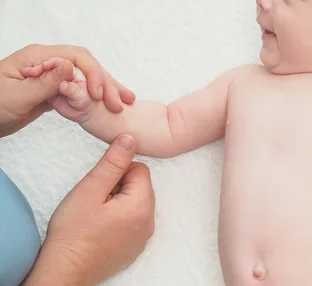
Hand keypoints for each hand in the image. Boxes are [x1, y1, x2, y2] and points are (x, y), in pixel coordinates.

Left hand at [0, 44, 135, 136]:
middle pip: (86, 65)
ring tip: (125, 102)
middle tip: (119, 103)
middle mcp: (48, 62)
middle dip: (106, 82)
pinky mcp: (54, 90)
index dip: (92, 73)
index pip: (76, 57)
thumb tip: (71, 66)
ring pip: (86, 77)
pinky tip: (108, 104)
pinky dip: (96, 96)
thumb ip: (45, 82)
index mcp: (37, 57)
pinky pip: (80, 89)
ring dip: (106, 88)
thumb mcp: (17, 96)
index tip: (98, 95)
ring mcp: (52, 76)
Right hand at [23, 134, 155, 285]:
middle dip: (119, 187)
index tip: (100, 186)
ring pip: (136, 203)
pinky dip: (119, 220)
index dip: (118, 172)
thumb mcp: (91, 189)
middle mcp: (149, 222)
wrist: (64, 273)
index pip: (140, 169)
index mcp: (141, 205)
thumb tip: (130, 139)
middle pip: (140, 186)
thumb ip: (113, 162)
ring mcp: (143, 237)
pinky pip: (133, 222)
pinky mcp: (135, 248)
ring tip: (97, 215)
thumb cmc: (73, 233)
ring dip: (119, 203)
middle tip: (96, 201)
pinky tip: (100, 229)